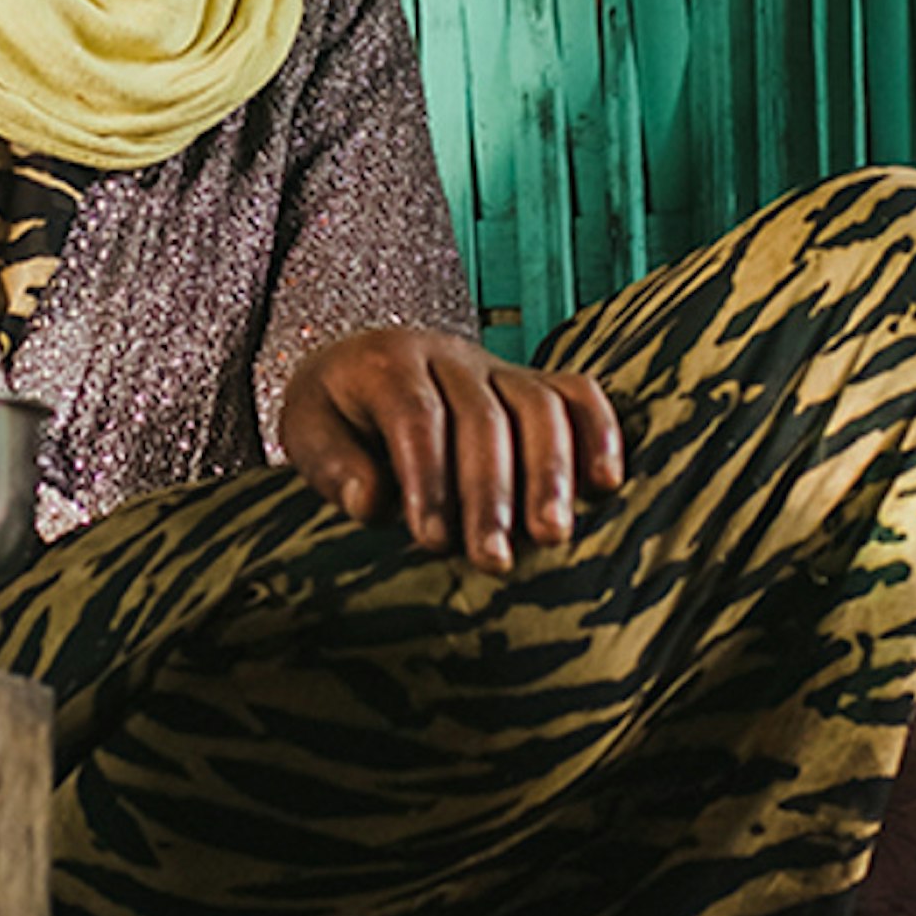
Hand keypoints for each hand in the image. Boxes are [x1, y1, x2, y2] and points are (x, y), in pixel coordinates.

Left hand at [272, 327, 622, 569]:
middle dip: (491, 493)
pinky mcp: (530, 382)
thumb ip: (333, 465)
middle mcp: (447, 356)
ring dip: (551, 473)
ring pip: (538, 405)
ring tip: (553, 536)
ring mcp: (496, 366)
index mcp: (385, 363)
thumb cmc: (334, 418)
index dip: (427, 478)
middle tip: (495, 560)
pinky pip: (577, 393)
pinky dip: (599, 432)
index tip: (431, 540)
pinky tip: (607, 483)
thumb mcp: (308, 435)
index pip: (415, 416)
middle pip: (483, 417)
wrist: (356, 371)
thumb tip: (371, 501)